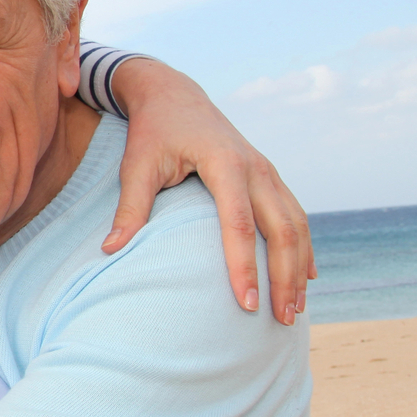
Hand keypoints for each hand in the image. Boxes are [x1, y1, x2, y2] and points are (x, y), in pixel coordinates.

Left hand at [101, 58, 313, 325]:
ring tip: (295, 311)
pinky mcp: (270, 176)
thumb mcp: (136, 165)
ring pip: (297, 224)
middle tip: (281, 320)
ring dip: (299, 268)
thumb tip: (110, 250)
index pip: (238, 224)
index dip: (243, 266)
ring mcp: (268, 170)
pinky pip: (296, 215)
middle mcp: (255, 167)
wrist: (174, 95)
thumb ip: (130, 208)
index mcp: (224, 163)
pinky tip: (307, 278)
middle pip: (281, 229)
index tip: (244, 304)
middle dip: (284, 277)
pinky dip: (303, 248)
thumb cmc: (152, 133)